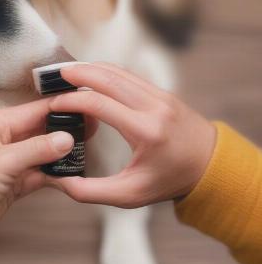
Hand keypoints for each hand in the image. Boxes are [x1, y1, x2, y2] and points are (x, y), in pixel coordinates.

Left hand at [0, 100, 74, 239]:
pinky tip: (72, 177)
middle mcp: (5, 138)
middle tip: (95, 129)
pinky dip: (56, 176)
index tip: (88, 108)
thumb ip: (37, 149)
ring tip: (88, 154)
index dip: (63, 108)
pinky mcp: (14, 182)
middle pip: (43, 129)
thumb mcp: (3, 162)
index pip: (37, 110)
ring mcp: (11, 161)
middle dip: (67, 130)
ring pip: (44, 153)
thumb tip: (66, 138)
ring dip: (63, 155)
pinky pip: (41, 174)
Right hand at [46, 62, 216, 207]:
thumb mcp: (129, 195)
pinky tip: (90, 76)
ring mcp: (160, 95)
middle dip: (77, 74)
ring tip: (67, 73)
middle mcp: (153, 107)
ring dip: (90, 69)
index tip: (53, 105)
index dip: (71, 101)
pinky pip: (128, 75)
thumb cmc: (169, 181)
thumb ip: (91, 191)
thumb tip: (58, 180)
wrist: (211, 166)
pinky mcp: (161, 91)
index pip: (99, 104)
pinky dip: (105, 71)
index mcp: (145, 131)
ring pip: (118, 72)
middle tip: (53, 76)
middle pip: (108, 78)